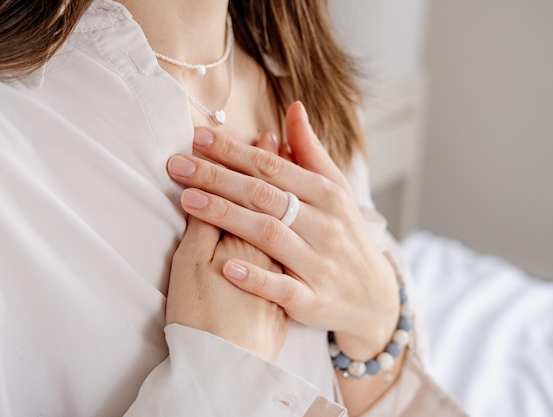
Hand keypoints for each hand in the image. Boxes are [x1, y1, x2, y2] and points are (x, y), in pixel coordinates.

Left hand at [167, 102, 399, 359]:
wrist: (375, 297)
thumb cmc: (346, 235)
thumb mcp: (336, 191)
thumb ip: (311, 152)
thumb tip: (294, 108)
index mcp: (327, 194)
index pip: (273, 166)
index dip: (234, 151)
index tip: (198, 137)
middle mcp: (324, 225)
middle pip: (264, 195)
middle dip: (218, 177)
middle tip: (177, 165)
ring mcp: (319, 264)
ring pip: (269, 234)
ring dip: (227, 216)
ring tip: (188, 201)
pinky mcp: (314, 300)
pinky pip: (283, 288)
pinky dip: (257, 278)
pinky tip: (227, 267)